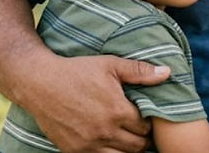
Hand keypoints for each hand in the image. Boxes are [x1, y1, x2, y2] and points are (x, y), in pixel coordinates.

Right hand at [25, 54, 169, 152]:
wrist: (40, 83)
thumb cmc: (78, 71)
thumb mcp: (111, 65)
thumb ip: (140, 71)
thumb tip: (167, 72)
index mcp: (117, 111)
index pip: (145, 128)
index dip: (148, 124)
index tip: (145, 118)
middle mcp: (104, 131)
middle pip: (136, 147)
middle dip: (142, 140)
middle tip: (140, 132)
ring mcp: (88, 144)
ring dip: (127, 150)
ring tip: (127, 139)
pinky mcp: (72, 151)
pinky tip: (108, 144)